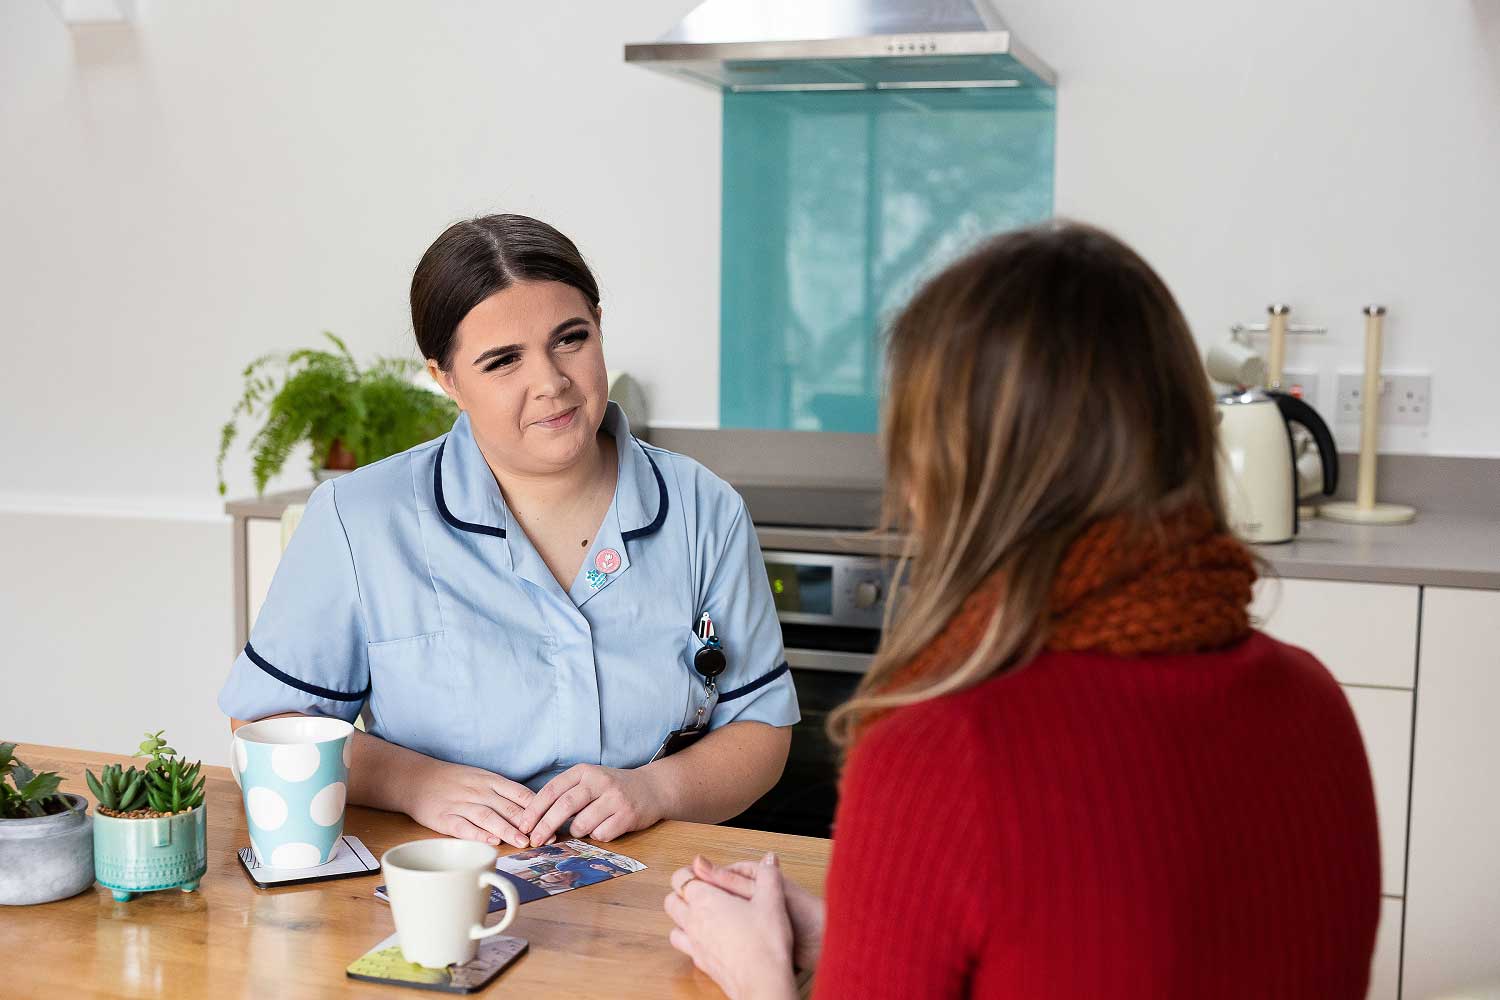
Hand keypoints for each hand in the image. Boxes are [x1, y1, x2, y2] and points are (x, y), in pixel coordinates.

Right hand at [405, 759, 535, 848]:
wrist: (418, 778)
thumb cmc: (455, 781)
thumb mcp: (482, 778)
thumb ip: (505, 793)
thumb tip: (533, 808)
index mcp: (491, 781)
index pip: (520, 794)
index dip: (538, 809)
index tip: (554, 822)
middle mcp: (479, 792)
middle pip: (508, 807)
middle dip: (529, 823)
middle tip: (546, 837)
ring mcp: (462, 805)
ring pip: (488, 817)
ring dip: (507, 830)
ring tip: (522, 842)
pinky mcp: (445, 818)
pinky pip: (464, 827)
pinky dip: (478, 834)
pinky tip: (491, 842)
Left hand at [517, 763, 666, 846]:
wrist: (652, 788)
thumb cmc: (612, 788)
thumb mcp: (588, 781)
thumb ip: (566, 794)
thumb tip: (535, 820)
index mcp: (584, 771)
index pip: (552, 790)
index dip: (535, 810)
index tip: (523, 825)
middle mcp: (599, 781)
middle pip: (564, 806)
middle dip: (545, 826)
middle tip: (535, 841)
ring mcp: (615, 798)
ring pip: (582, 824)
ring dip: (578, 832)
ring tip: (586, 826)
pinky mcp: (627, 815)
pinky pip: (601, 834)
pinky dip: (598, 835)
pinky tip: (606, 826)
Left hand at [663, 852, 798, 999]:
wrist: (763, 982)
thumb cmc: (765, 943)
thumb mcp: (773, 900)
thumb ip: (768, 876)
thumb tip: (768, 862)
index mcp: (705, 900)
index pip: (681, 877)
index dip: (689, 870)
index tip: (701, 871)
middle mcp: (694, 922)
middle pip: (671, 901)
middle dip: (681, 892)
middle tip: (700, 890)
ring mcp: (694, 945)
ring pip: (673, 926)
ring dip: (682, 918)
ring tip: (700, 914)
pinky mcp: (701, 964)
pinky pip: (685, 947)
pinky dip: (690, 940)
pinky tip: (707, 940)